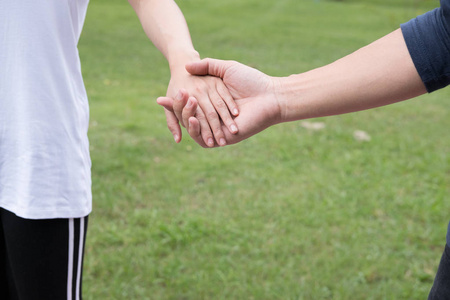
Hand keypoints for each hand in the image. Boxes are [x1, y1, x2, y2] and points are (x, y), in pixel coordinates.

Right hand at [163, 58, 282, 146]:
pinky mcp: (224, 138)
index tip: (162, 97)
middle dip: (176, 109)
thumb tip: (186, 66)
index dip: (175, 102)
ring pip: (193, 129)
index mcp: (212, 102)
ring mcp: (218, 129)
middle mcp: (213, 117)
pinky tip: (191, 119)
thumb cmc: (251, 80)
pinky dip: (195, 131)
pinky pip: (203, 140)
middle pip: (188, 117)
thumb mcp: (225, 69)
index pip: (188, 105)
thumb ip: (207, 66)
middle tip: (166, 98)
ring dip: (184, 117)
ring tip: (181, 105)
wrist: (269, 95)